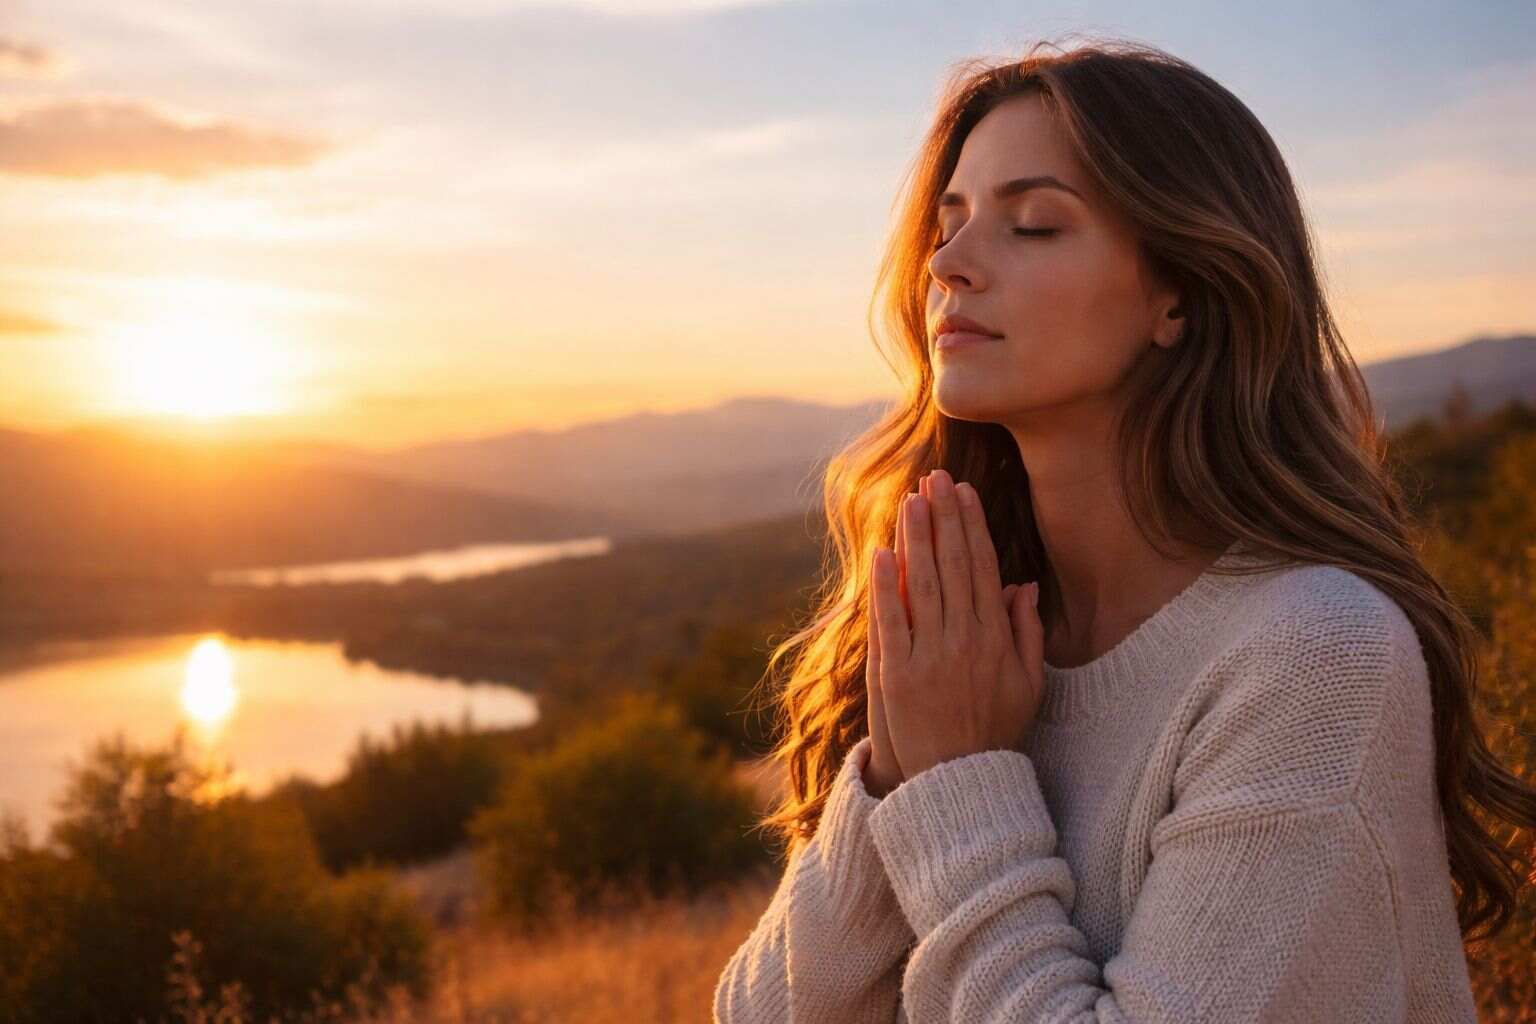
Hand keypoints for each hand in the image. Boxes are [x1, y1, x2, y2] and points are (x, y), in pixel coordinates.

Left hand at [868, 468, 1044, 783]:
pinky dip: (886, 585)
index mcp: (997, 639)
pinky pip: (891, 620)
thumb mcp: (1027, 683)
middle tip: (936, 478)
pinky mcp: (897, 675)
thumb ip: (1026, 632)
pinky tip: (883, 551)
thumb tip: (1022, 585)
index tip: (964, 493)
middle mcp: (965, 642)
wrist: (958, 782)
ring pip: (923, 584)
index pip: (983, 569)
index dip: (973, 527)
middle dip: (945, 518)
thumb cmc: (994, 732)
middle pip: (954, 566)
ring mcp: (930, 657)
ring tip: (911, 500)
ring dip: (917, 538)